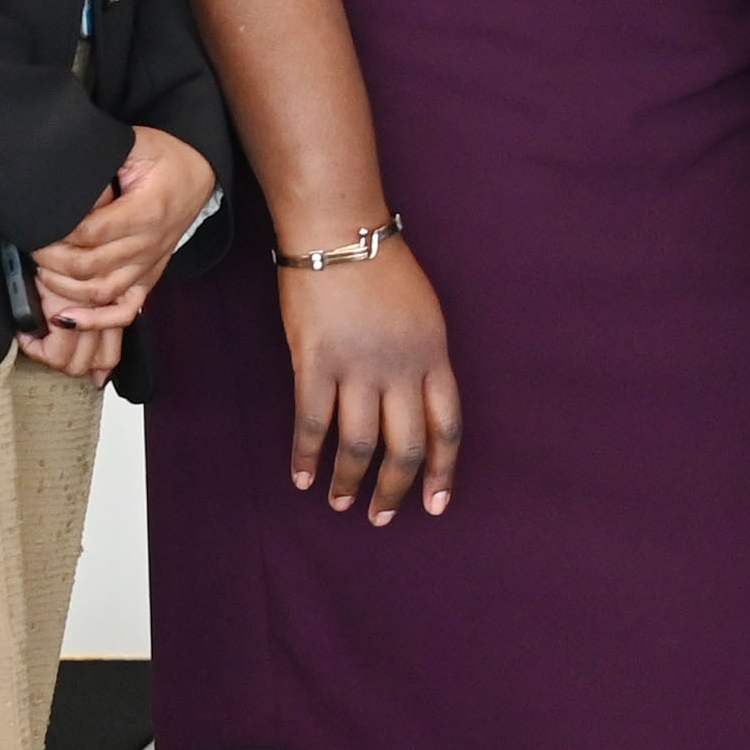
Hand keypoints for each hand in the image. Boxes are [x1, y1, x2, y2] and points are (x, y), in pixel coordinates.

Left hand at [25, 127, 213, 354]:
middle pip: (91, 266)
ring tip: (41, 273)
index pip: (92, 232)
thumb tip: (62, 172)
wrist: (199, 174)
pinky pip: (124, 310)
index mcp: (148, 210)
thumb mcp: (136, 144)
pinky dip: (95, 320)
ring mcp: (150, 263)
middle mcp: (151, 243)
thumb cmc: (164, 158)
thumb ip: (103, 155)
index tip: (37, 225)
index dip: (58, 232)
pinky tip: (66, 318)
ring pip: (101, 292)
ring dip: (63, 289)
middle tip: (31, 246)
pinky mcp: (149, 276)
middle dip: (51, 261)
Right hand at [281, 238, 456, 523]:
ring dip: (351, 480)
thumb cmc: (382, 268)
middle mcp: (402, 368)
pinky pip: (312, 422)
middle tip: (384, 517)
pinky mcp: (316, 362)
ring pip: (360, 443)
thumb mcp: (425, 314)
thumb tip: (413, 404)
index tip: (438, 503)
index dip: (444, 470)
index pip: (448, 427)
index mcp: (435, 356)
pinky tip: (302, 477)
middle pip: (406, 445)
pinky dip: (306, 455)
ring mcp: (359, 367)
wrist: (340, 232)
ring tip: (342, 503)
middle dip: (397, 489)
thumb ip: (423, 360)